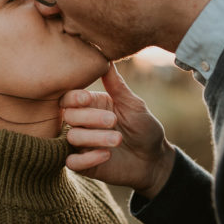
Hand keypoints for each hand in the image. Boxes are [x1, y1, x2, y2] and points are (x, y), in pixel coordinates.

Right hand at [61, 63, 174, 197]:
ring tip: (118, 139)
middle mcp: (83, 124)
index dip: (74, 97)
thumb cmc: (145, 128)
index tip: (87, 98)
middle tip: (113, 121)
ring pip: (72, 138)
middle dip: (89, 118)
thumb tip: (106, 58)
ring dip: (94, 137)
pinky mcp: (85, 165)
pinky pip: (72, 162)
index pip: (69, 98)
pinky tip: (106, 155)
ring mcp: (82, 145)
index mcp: (91, 105)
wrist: (155, 159)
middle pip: (69, 116)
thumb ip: (117, 85)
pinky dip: (86, 159)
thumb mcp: (133, 104)